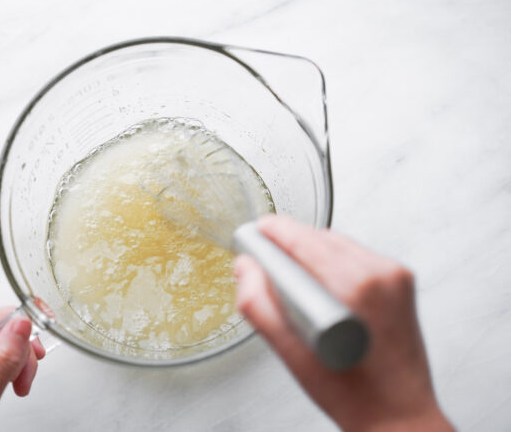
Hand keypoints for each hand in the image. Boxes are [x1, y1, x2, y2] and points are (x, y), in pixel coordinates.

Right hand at [234, 215, 452, 431]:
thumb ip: (259, 306)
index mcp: (355, 288)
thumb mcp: (291, 355)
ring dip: (310, 252)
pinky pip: (356, 256)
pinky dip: (333, 263)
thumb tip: (245, 268)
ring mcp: (395, 276)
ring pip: (338, 243)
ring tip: (294, 281)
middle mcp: (380, 275)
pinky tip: (322, 288)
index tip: (254, 233)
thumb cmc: (353, 395)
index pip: (302, 239)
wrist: (399, 416)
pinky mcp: (401, 281)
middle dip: (288, 243)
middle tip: (265, 260)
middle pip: (319, 237)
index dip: (272, 232)